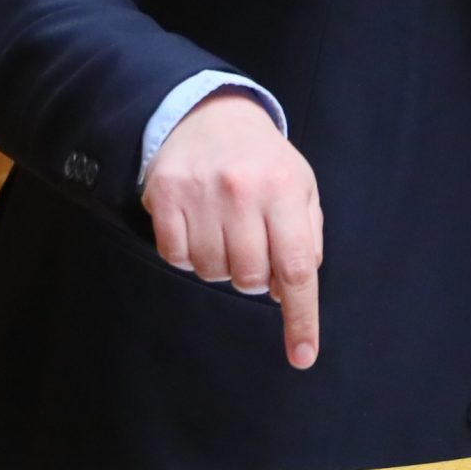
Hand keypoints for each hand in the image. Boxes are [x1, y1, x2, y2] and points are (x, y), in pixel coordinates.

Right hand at [143, 92, 323, 368]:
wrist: (210, 112)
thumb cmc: (262, 160)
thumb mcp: (300, 187)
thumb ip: (305, 239)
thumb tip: (288, 292)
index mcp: (286, 189)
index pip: (297, 268)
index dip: (300, 317)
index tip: (302, 356)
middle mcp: (244, 191)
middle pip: (250, 278)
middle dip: (253, 278)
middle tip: (251, 247)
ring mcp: (202, 193)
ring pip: (211, 272)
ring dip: (220, 265)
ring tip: (223, 229)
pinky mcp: (165, 194)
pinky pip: (176, 257)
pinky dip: (187, 254)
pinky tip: (197, 226)